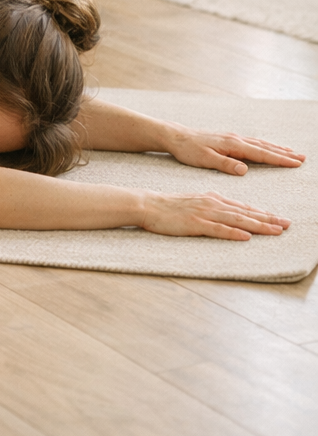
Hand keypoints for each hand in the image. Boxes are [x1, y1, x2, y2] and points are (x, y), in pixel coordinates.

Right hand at [140, 191, 290, 239]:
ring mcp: (204, 214)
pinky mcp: (195, 224)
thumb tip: (229, 209)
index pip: (243, 207)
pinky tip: (245, 236)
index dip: (262, 213)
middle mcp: (212, 204)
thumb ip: (212, 204)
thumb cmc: (169, 205)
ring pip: (236, 220)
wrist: (148, 204)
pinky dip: (233, 233)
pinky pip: (217, 229)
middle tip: (287, 224)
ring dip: (257, 226)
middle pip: (245, 212)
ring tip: (275, 231)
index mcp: (212, 198)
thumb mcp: (195, 201)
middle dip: (268, 219)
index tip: (279, 219)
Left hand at [162, 125, 305, 175]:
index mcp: (232, 145)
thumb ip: (225, 164)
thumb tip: (245, 169)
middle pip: (264, 147)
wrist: (176, 136)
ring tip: (291, 152)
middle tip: (302, 158)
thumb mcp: (205, 159)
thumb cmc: (189, 150)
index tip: (295, 163)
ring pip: (259, 143)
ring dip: (276, 148)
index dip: (279, 159)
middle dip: (284, 153)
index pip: (261, 153)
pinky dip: (264, 145)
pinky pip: (251, 142)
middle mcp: (235, 139)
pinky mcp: (228, 139)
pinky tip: (267, 147)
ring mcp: (232, 138)